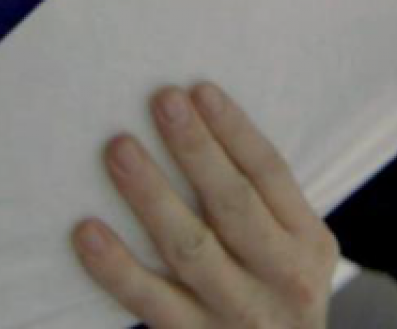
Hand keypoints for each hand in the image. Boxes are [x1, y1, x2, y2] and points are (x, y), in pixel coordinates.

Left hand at [72, 83, 337, 327]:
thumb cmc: (275, 296)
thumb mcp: (295, 252)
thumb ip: (263, 205)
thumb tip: (198, 127)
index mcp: (309, 242)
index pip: (271, 174)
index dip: (235, 130)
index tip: (200, 90)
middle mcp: (281, 277)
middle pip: (234, 204)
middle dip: (196, 149)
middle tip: (162, 101)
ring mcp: (236, 312)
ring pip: (190, 247)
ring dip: (152, 195)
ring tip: (120, 150)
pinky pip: (149, 301)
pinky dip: (116, 267)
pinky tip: (88, 233)